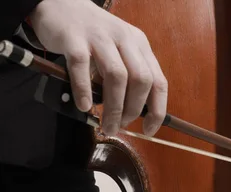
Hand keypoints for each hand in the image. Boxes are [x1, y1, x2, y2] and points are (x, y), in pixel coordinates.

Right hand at [28, 0, 167, 135]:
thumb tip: (134, 114)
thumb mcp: (120, 50)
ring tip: (106, 125)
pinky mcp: (73, 38)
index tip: (149, 130)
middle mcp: (124, 39)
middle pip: (141, 80)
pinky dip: (85, 90)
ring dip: (114, 107)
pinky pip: (82, 67)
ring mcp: (99, 37)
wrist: (60, 3)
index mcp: (140, 45)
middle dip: (134, 110)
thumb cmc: (93, 36)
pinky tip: (85, 106)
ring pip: (117, 76)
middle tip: (121, 126)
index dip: (157, 110)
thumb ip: (129, 76)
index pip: (158, 81)